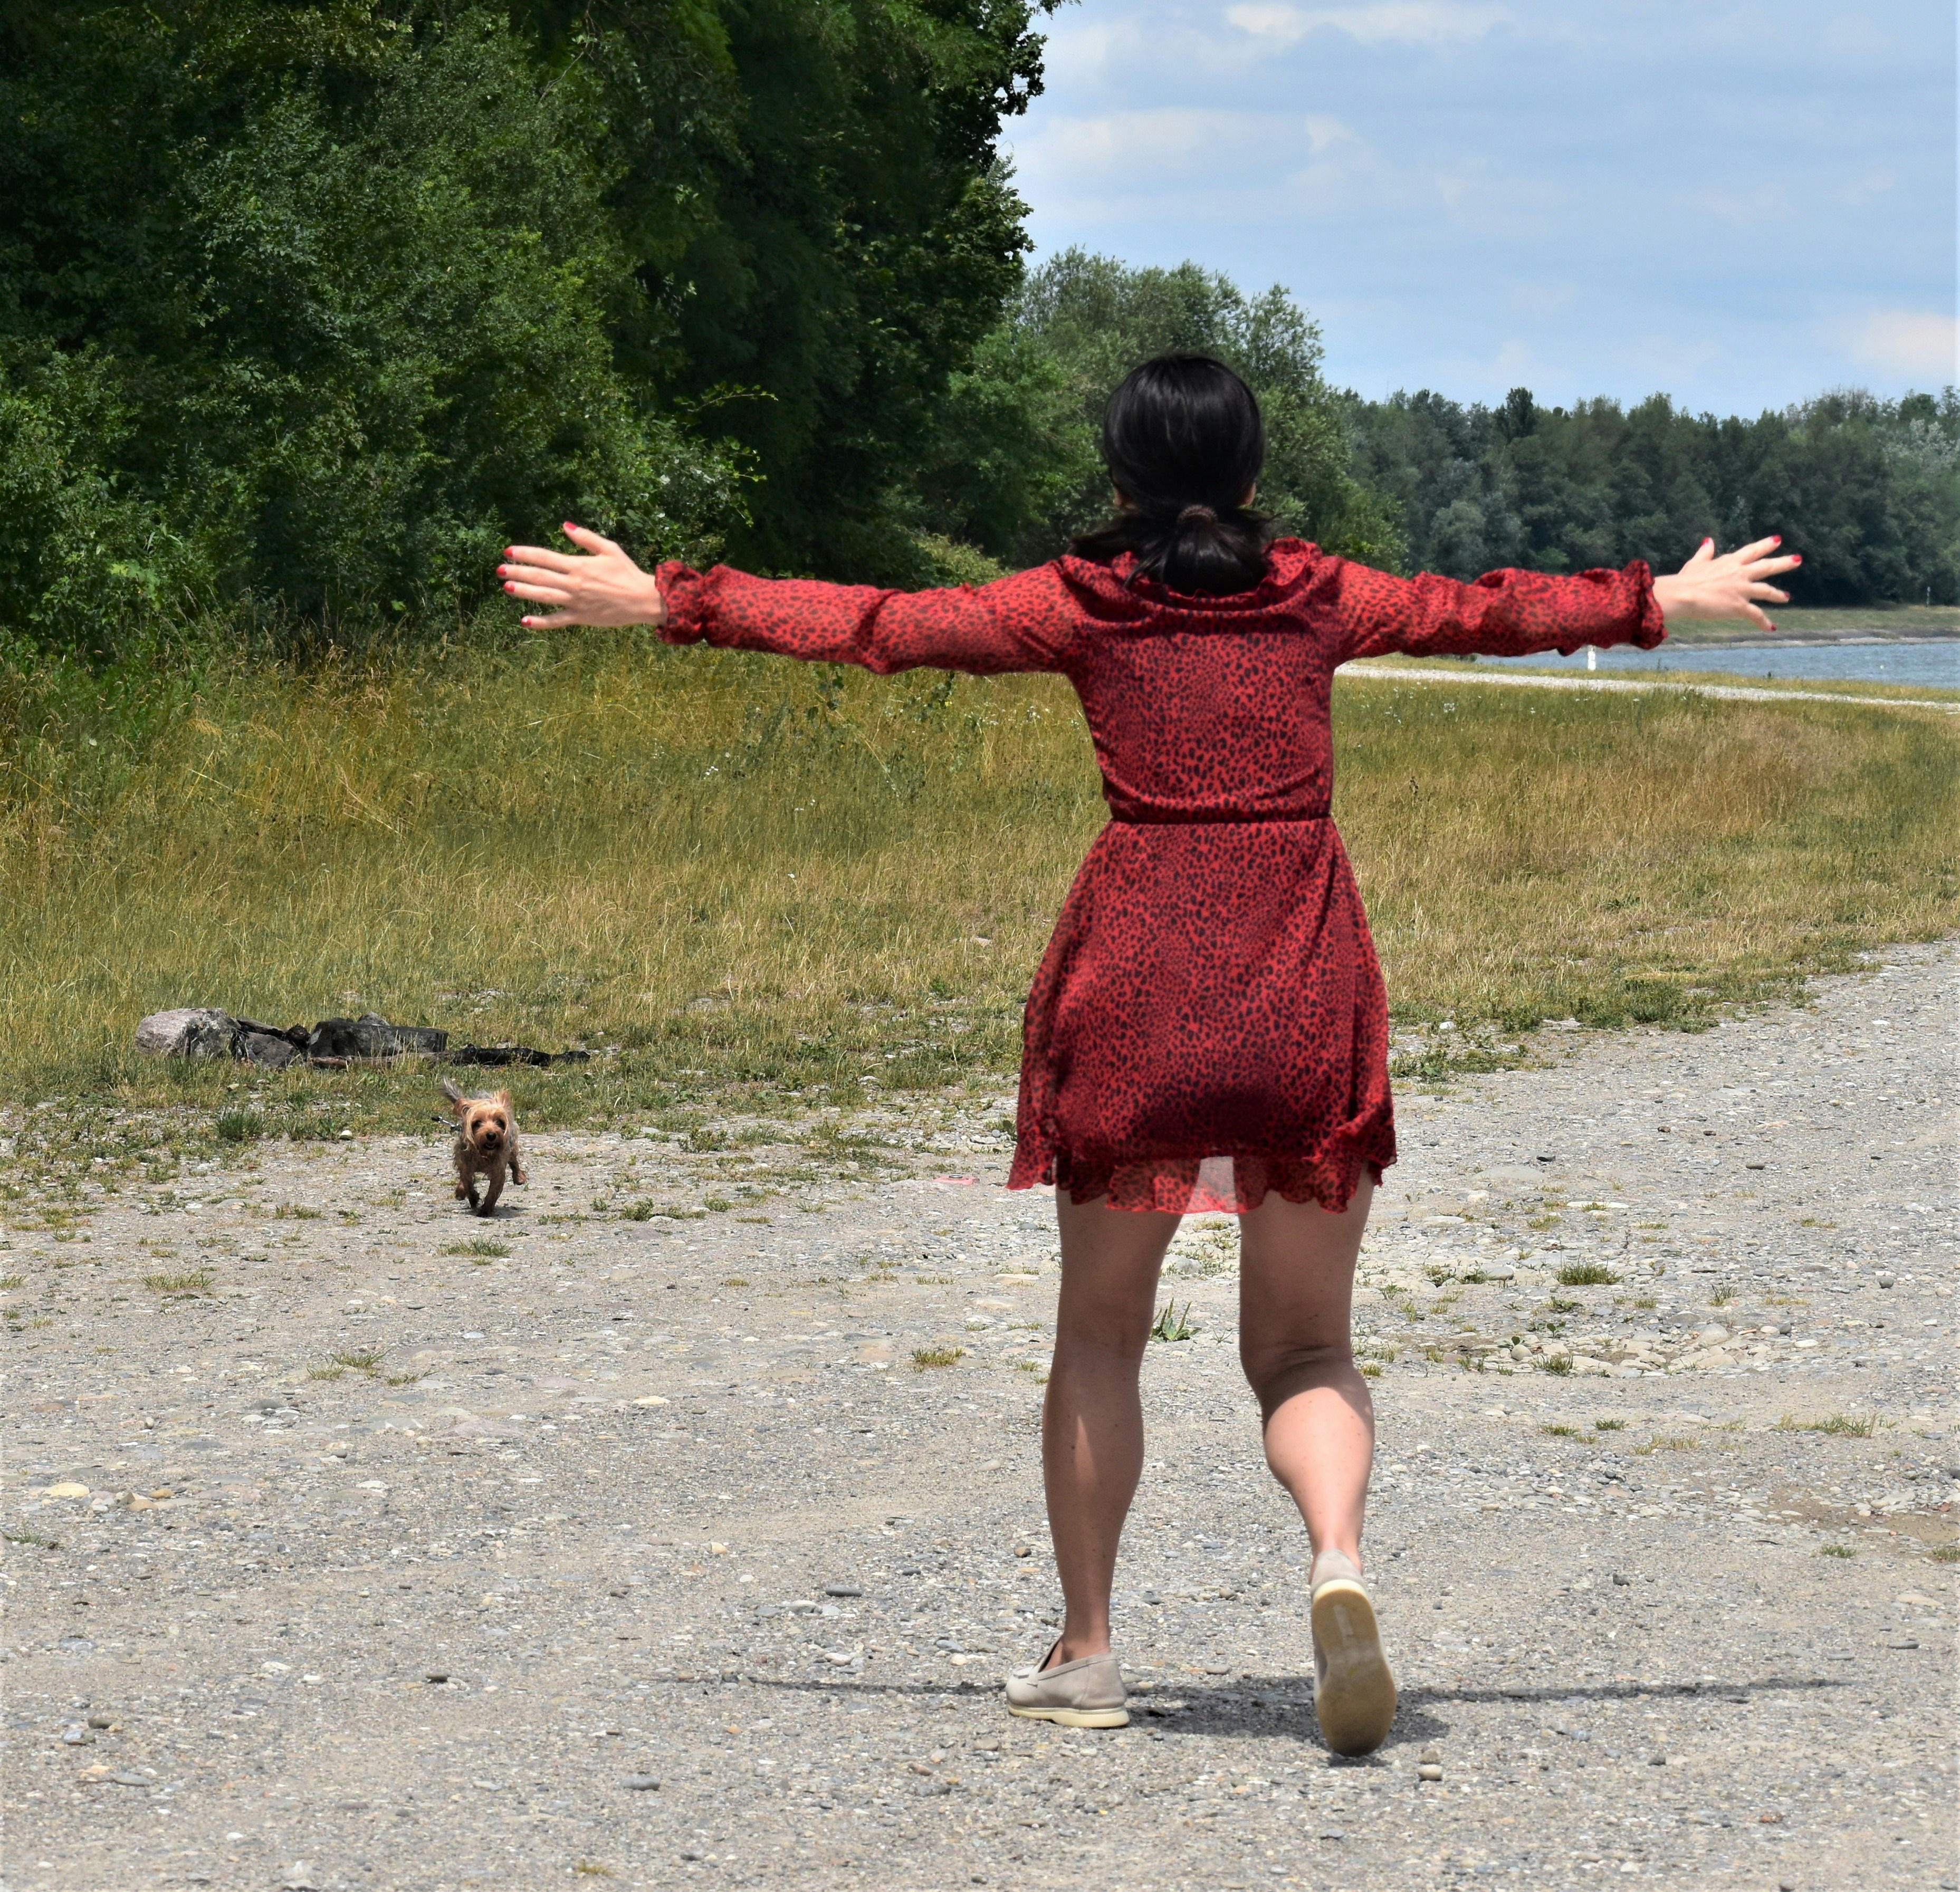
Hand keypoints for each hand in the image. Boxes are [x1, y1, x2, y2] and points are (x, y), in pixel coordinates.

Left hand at [497, 523, 667, 629]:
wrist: (643, 599)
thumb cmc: (627, 573)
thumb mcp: (609, 549)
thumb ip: (585, 538)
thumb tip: (564, 526)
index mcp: (578, 565)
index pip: (545, 557)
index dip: (526, 553)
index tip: (509, 551)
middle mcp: (574, 583)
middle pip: (539, 576)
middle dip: (517, 572)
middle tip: (499, 569)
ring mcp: (576, 601)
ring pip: (544, 596)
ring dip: (523, 592)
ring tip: (507, 588)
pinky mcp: (581, 617)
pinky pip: (557, 621)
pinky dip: (541, 622)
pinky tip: (525, 621)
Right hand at [1652, 535, 1798, 631]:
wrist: (1683, 595)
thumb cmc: (1686, 579)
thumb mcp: (1696, 563)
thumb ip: (1705, 553)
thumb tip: (1708, 541)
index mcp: (1730, 562)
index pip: (1752, 551)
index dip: (1765, 545)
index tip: (1777, 540)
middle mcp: (1740, 573)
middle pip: (1766, 566)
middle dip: (1783, 563)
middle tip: (1797, 560)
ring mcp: (1742, 590)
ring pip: (1766, 590)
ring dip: (1777, 594)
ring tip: (1786, 597)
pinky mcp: (1739, 606)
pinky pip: (1756, 614)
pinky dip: (1764, 621)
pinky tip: (1771, 627)